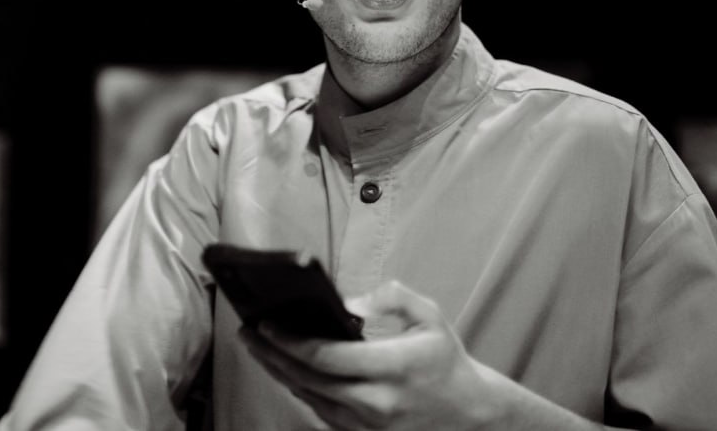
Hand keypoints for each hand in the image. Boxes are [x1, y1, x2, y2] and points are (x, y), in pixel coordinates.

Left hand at [239, 280, 510, 429]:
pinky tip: (285, 370)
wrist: (468, 414)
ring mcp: (367, 423)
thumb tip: (351, 303)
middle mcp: (376, 401)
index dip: (290, 341)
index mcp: (393, 367)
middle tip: (248, 332)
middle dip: (271, 355)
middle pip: (308, 379)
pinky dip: (299, 389)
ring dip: (279, 373)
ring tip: (258, 348)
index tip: (267, 323)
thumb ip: (394, 298)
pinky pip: (320, 411)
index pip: (327, 356)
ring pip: (309, 398)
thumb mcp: (431, 317)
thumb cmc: (445, 360)